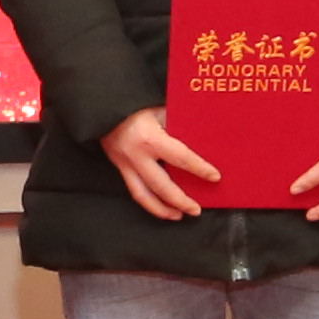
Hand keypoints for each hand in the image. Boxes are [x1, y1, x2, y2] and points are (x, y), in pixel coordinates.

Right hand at [101, 108, 222, 225]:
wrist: (103, 105)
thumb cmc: (134, 103)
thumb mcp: (160, 109)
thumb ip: (177, 124)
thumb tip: (200, 136)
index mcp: (150, 138)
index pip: (181, 158)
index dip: (200, 169)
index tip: (214, 177)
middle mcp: (136, 155)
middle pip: (162, 186)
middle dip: (181, 200)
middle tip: (196, 209)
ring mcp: (125, 163)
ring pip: (143, 195)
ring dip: (162, 209)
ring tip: (178, 215)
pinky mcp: (118, 166)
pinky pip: (134, 189)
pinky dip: (148, 201)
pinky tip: (159, 206)